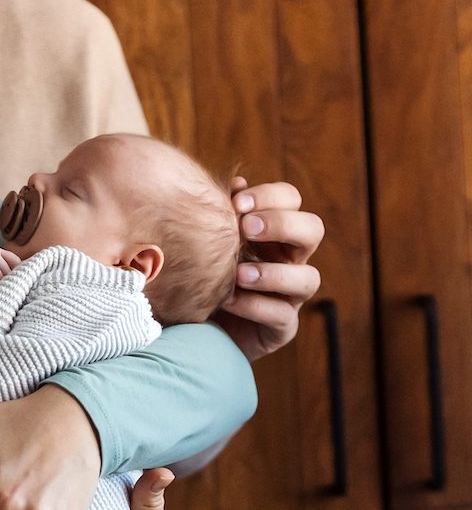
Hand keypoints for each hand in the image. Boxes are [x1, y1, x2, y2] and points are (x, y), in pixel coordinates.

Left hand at [218, 178, 323, 360]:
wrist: (196, 322)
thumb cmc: (206, 271)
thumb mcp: (211, 240)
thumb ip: (223, 213)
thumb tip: (237, 182)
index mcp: (274, 230)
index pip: (291, 199)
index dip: (270, 196)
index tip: (237, 204)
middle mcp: (291, 258)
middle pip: (313, 229)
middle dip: (283, 224)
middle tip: (246, 228)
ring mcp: (290, 294)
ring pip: (309, 278)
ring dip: (274, 272)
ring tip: (239, 273)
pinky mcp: (280, 327)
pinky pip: (282, 315)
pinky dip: (256, 306)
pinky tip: (228, 300)